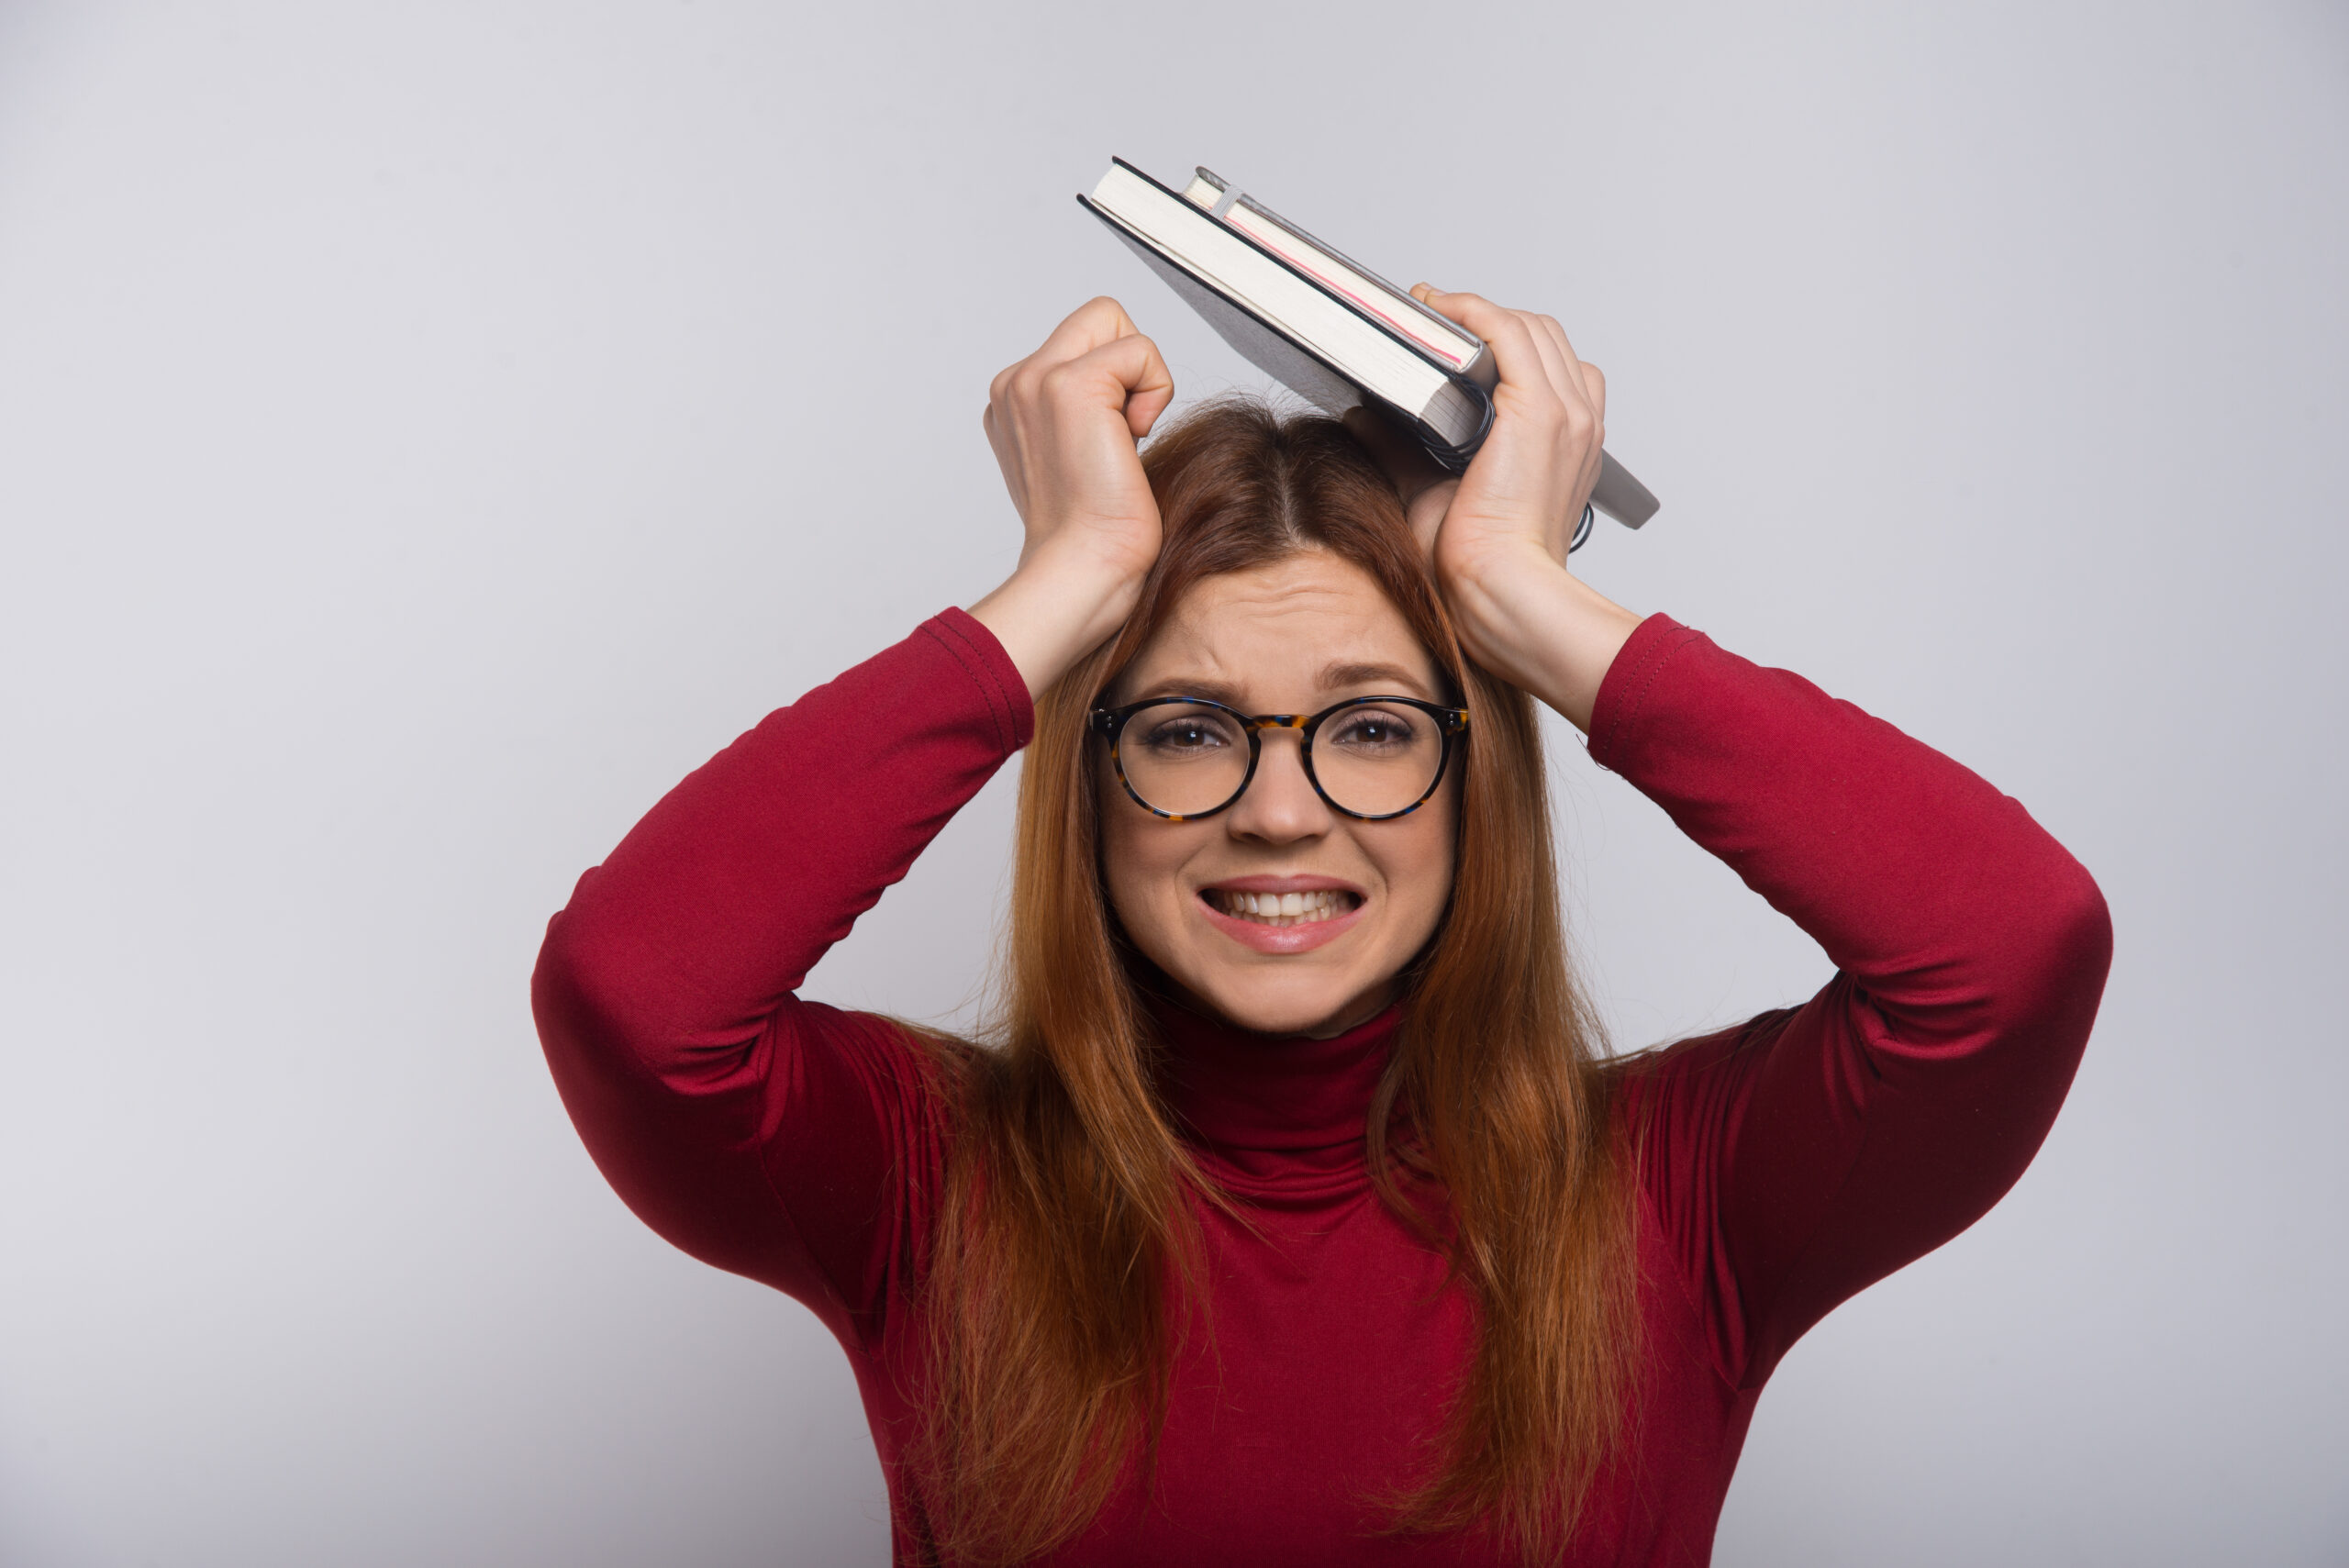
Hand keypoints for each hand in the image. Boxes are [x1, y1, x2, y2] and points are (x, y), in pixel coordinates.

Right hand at [970, 298, 1174, 696]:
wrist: (1084, 567)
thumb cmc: (1091, 533)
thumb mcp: (1080, 457)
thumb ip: (1088, 414)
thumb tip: (1125, 397)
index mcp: (1012, 400)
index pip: (1083, 342)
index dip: (1116, 383)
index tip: (1109, 444)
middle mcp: (1015, 383)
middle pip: (1098, 317)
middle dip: (1127, 365)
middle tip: (1123, 432)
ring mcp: (1035, 380)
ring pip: (1114, 320)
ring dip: (1140, 378)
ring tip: (1124, 438)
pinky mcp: (1070, 385)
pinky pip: (1140, 347)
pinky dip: (1154, 390)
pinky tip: (1132, 440)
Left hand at [1345, 288, 1642, 729]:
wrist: (1500, 590)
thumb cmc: (1477, 566)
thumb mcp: (1432, 495)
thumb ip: (1402, 453)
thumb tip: (1364, 417)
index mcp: (1567, 449)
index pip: (1554, 373)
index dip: (1510, 349)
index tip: (1460, 346)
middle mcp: (1577, 425)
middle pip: (1546, 341)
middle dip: (1495, 323)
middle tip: (1439, 322)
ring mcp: (1564, 414)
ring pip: (1531, 330)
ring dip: (1481, 313)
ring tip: (1434, 311)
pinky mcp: (1537, 410)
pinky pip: (1508, 333)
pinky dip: (1473, 312)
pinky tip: (1438, 309)